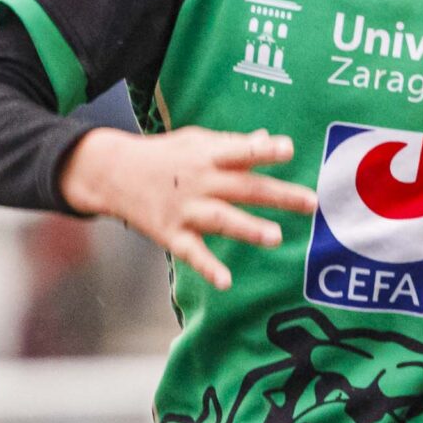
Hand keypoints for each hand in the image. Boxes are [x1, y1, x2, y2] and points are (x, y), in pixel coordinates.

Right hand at [59, 126, 316, 290]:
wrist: (111, 173)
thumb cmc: (163, 155)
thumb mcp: (196, 142)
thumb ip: (232, 145)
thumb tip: (267, 140)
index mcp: (208, 156)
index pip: (240, 152)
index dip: (263, 150)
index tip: (288, 149)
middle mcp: (199, 182)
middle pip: (243, 188)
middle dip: (278, 195)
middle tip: (311, 202)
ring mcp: (185, 209)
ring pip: (221, 219)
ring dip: (248, 228)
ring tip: (276, 237)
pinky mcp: (171, 233)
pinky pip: (192, 253)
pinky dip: (208, 268)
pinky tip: (226, 282)